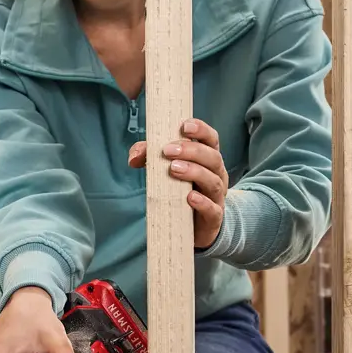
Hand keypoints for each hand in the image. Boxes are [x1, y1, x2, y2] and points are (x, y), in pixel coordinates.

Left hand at [128, 117, 228, 248]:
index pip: (211, 139)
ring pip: (213, 181)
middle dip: (191, 151)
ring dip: (194, 172)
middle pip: (213, 158)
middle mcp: (217, 174)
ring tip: (173, 169)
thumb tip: (134, 157)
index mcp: (207, 159)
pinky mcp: (214, 217)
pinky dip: (202, 202)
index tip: (184, 126)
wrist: (194, 226)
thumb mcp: (165, 170)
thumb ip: (149, 157)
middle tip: (168, 151)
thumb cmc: (180, 190)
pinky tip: (190, 197)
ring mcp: (217, 196)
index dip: (201, 130)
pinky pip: (213, 209)